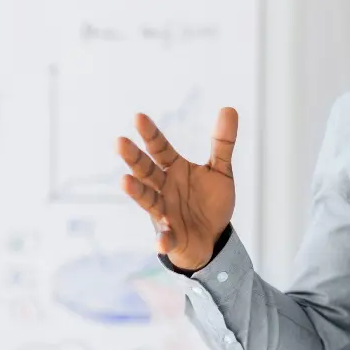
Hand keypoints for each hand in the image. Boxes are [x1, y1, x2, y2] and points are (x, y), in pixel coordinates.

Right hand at [116, 108, 237, 270]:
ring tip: (124, 181)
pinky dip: (163, 239)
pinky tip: (161, 241)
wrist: (213, 237)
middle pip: (146, 170)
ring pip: (148, 200)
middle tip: (119, 141)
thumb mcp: (220, 170)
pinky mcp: (172, 237)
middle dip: (133, 158)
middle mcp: (164, 188)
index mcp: (174, 169)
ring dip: (137, 192)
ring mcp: (165, 212)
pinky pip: (166, 238)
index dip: (150, 133)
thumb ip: (223, 143)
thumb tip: (229, 108)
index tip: (138, 116)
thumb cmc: (210, 202)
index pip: (159, 148)